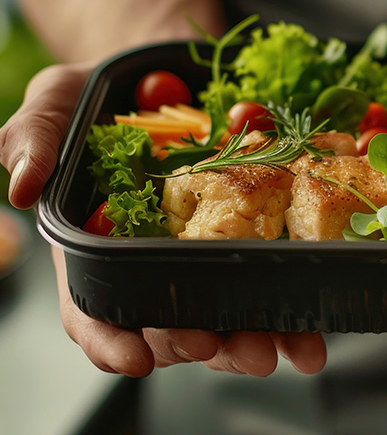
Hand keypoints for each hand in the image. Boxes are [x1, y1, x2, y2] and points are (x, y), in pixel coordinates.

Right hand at [0, 63, 326, 377]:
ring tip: (285, 348)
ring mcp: (198, 252)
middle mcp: (148, 258)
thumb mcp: (57, 103)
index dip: (111, 338)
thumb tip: (22, 183)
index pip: (92, 306)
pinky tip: (310, 328)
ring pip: (221, 314)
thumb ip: (32, 137)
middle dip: (199, 344)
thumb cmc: (99, 97)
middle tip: (231, 348)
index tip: (138, 358)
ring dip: (252, 338)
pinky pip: (263, 280)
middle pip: (167, 323)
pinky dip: (287, 308)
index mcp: (96, 243)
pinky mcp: (244, 237)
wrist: (159, 75)